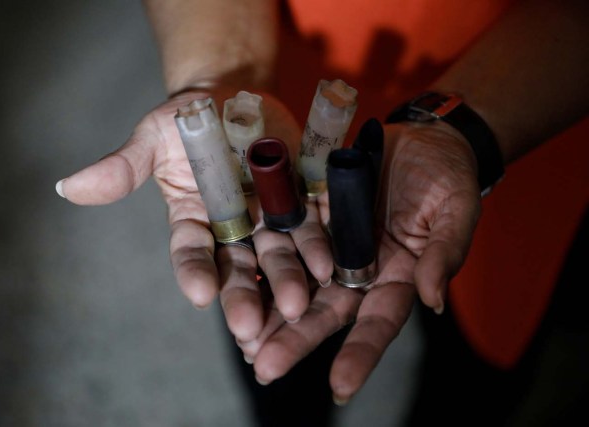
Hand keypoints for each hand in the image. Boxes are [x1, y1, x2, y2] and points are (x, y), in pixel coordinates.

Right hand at [55, 87, 332, 342]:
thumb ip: (123, 166)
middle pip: (239, 267)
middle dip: (246, 296)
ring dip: (288, 280)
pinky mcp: (305, 198)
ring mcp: (271, 215)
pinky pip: (315, 223)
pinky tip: (330, 264)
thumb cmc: (185, 120)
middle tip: (251, 328)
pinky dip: (321, 244)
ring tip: (297, 305)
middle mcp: (234, 226)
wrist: (233, 94)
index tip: (198, 295)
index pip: (191, 253)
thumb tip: (68, 187)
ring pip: (280, 255)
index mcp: (195, 218)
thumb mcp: (153, 137)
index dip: (194, 273)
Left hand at [243, 120, 481, 402]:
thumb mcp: (455, 210)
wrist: (421, 138)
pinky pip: (284, 242)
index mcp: (396, 276)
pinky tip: (239, 284)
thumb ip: (444, 252)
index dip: (360, 354)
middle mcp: (358, 270)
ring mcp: (330, 245)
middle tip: (264, 368)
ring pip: (297, 284)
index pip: (378, 322)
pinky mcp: (311, 218)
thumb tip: (431, 300)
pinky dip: (263, 265)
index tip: (339, 386)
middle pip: (326, 311)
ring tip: (242, 341)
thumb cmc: (448, 177)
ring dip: (269, 312)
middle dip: (296, 340)